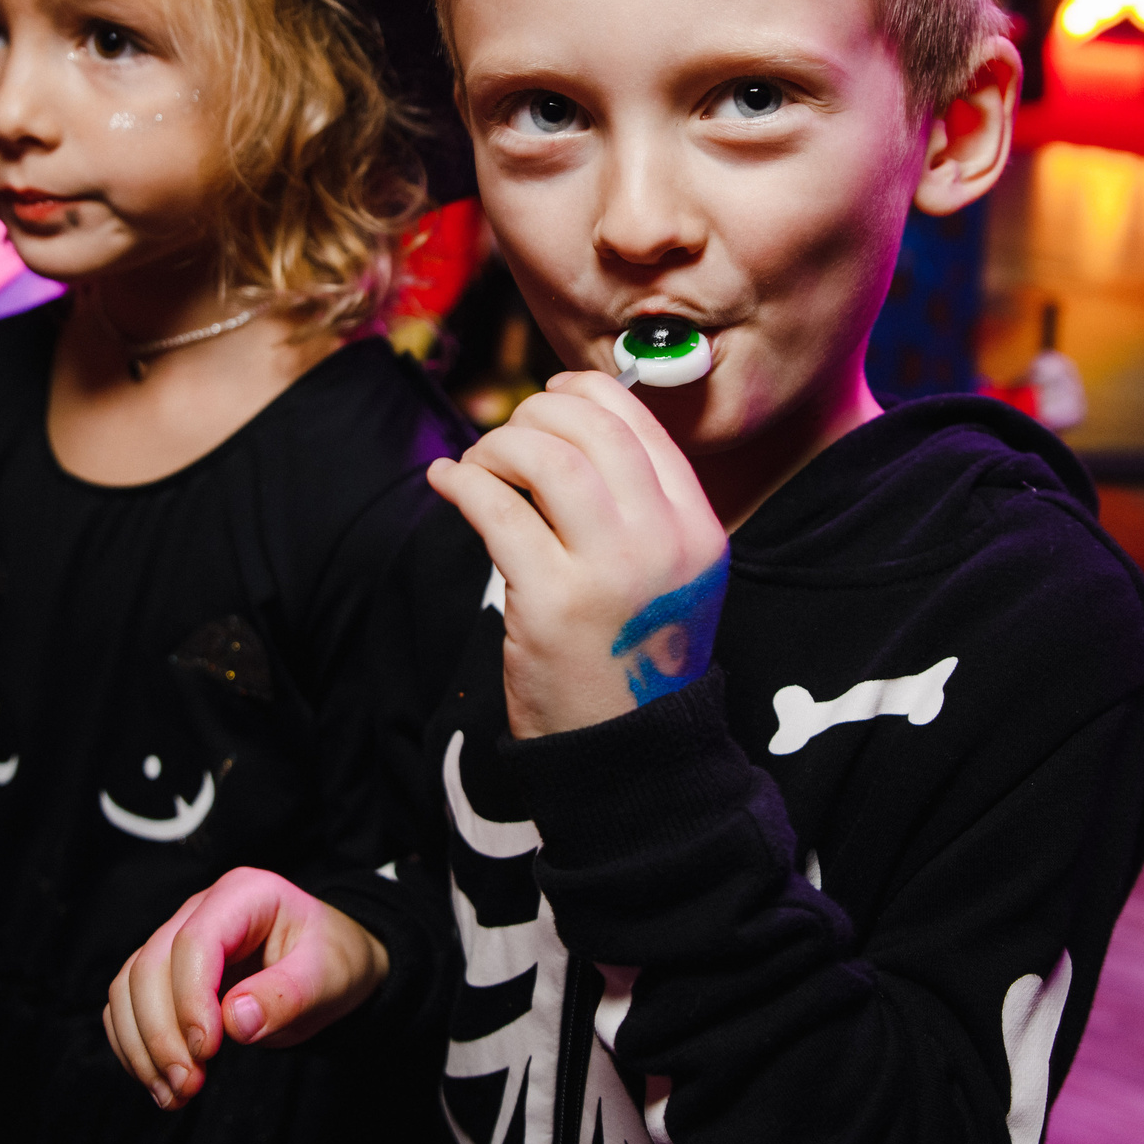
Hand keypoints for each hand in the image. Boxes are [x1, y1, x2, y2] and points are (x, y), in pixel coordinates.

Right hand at [102, 868, 387, 1111]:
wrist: (327, 969)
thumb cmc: (331, 963)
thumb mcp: (329, 977)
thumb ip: (286, 996)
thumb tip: (235, 1021)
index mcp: (245, 895)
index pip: (195, 941)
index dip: (190, 999)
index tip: (208, 1051)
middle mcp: (200, 910)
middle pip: (150, 965)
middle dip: (161, 1033)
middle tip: (189, 1084)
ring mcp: (175, 938)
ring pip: (128, 988)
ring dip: (142, 1047)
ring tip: (175, 1094)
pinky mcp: (163, 973)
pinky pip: (126, 1008)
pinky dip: (134, 1048)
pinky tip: (161, 1083)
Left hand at [427, 373, 726, 738]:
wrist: (626, 749)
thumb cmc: (634, 653)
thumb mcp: (671, 573)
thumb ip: (639, 507)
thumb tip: (566, 425)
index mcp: (697, 527)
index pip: (640, 425)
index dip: (585, 394)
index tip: (548, 399)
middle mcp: (664, 541)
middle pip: (593, 429)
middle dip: (536, 414)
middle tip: (507, 436)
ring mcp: (611, 571)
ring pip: (545, 459)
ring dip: (498, 446)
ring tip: (478, 464)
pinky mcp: (552, 602)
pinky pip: (497, 510)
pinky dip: (462, 482)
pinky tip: (446, 479)